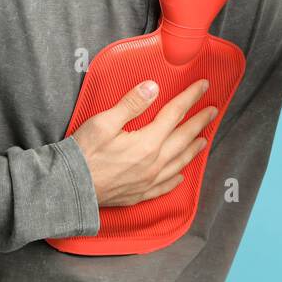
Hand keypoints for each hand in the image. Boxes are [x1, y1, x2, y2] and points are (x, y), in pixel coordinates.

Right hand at [71, 78, 217, 207]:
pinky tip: (180, 176)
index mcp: (148, 143)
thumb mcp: (104, 122)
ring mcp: (148, 181)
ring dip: (193, 149)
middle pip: (183, 138)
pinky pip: (165, 187)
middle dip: (200, 122)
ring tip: (203, 140)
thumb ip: (131, 104)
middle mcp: (154, 163)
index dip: (190, 98)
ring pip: (179, 163)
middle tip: (212, 110)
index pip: (175, 114)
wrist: (69, 189)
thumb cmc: (83, 154)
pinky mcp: (139, 194)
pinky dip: (176, 179)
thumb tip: (153, 87)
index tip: (203, 86)